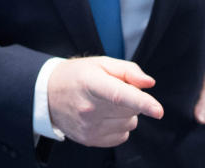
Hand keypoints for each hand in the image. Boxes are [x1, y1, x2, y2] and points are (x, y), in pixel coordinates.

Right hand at [47, 57, 162, 147]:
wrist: (47, 95)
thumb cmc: (76, 76)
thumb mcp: (100, 63)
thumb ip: (128, 70)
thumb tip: (148, 83)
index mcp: (91, 83)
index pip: (119, 95)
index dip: (141, 102)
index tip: (158, 110)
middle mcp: (88, 108)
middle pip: (131, 108)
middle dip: (132, 98)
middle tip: (115, 89)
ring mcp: (89, 127)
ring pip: (129, 123)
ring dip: (126, 113)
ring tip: (106, 103)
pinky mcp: (90, 140)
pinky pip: (122, 136)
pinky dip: (119, 125)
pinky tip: (104, 116)